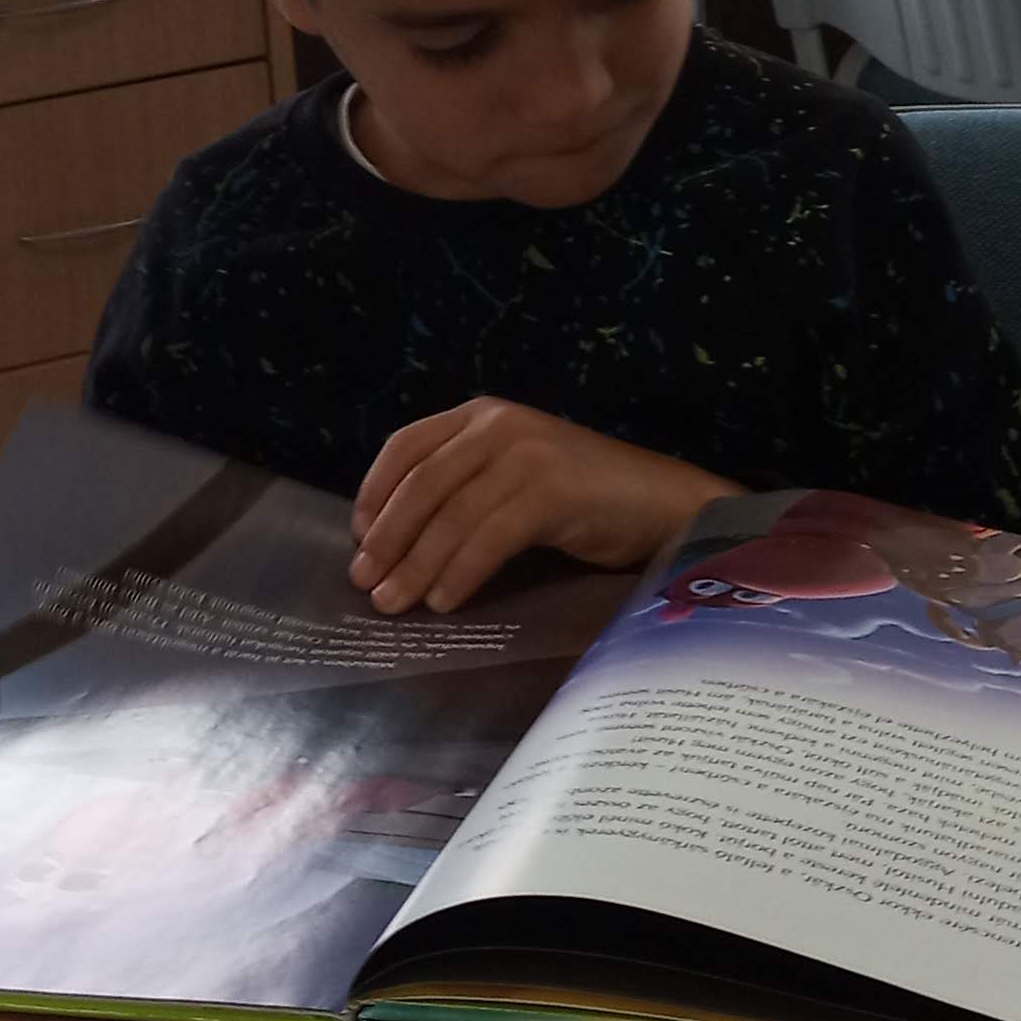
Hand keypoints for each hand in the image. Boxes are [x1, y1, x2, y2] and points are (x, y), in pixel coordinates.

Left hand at [351, 403, 733, 616]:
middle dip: (387, 540)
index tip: (358, 538)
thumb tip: (396, 541)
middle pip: (421, 485)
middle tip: (365, 584)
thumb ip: (465, 488)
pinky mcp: (550, 490)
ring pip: (450, 516)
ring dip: (416, 566)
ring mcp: (526, 454)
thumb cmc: (585, 500)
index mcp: (483, 415)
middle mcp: (499, 425)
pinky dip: (460, 573)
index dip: (373, 493)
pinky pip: (488, 538)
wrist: (663, 504)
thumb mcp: (515, 476)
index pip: (406, 447)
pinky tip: (444, 601)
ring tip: (396, 604)